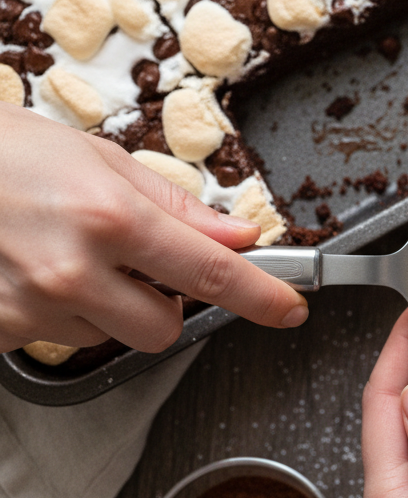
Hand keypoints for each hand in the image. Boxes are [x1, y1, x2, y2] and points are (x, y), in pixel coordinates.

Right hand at [0, 107, 307, 353]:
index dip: (262, 296)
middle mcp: (72, 271)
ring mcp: (29, 308)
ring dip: (104, 306)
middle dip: (162, 303)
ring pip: (109, 336)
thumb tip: (237, 235)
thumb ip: (174, 205)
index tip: (290, 311)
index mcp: (110, 218)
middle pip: (164, 328)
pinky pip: (55, 338)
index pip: (213, 274)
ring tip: (61, 253)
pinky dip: (56, 312)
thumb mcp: (94, 158)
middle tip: (131, 262)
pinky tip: (26, 270)